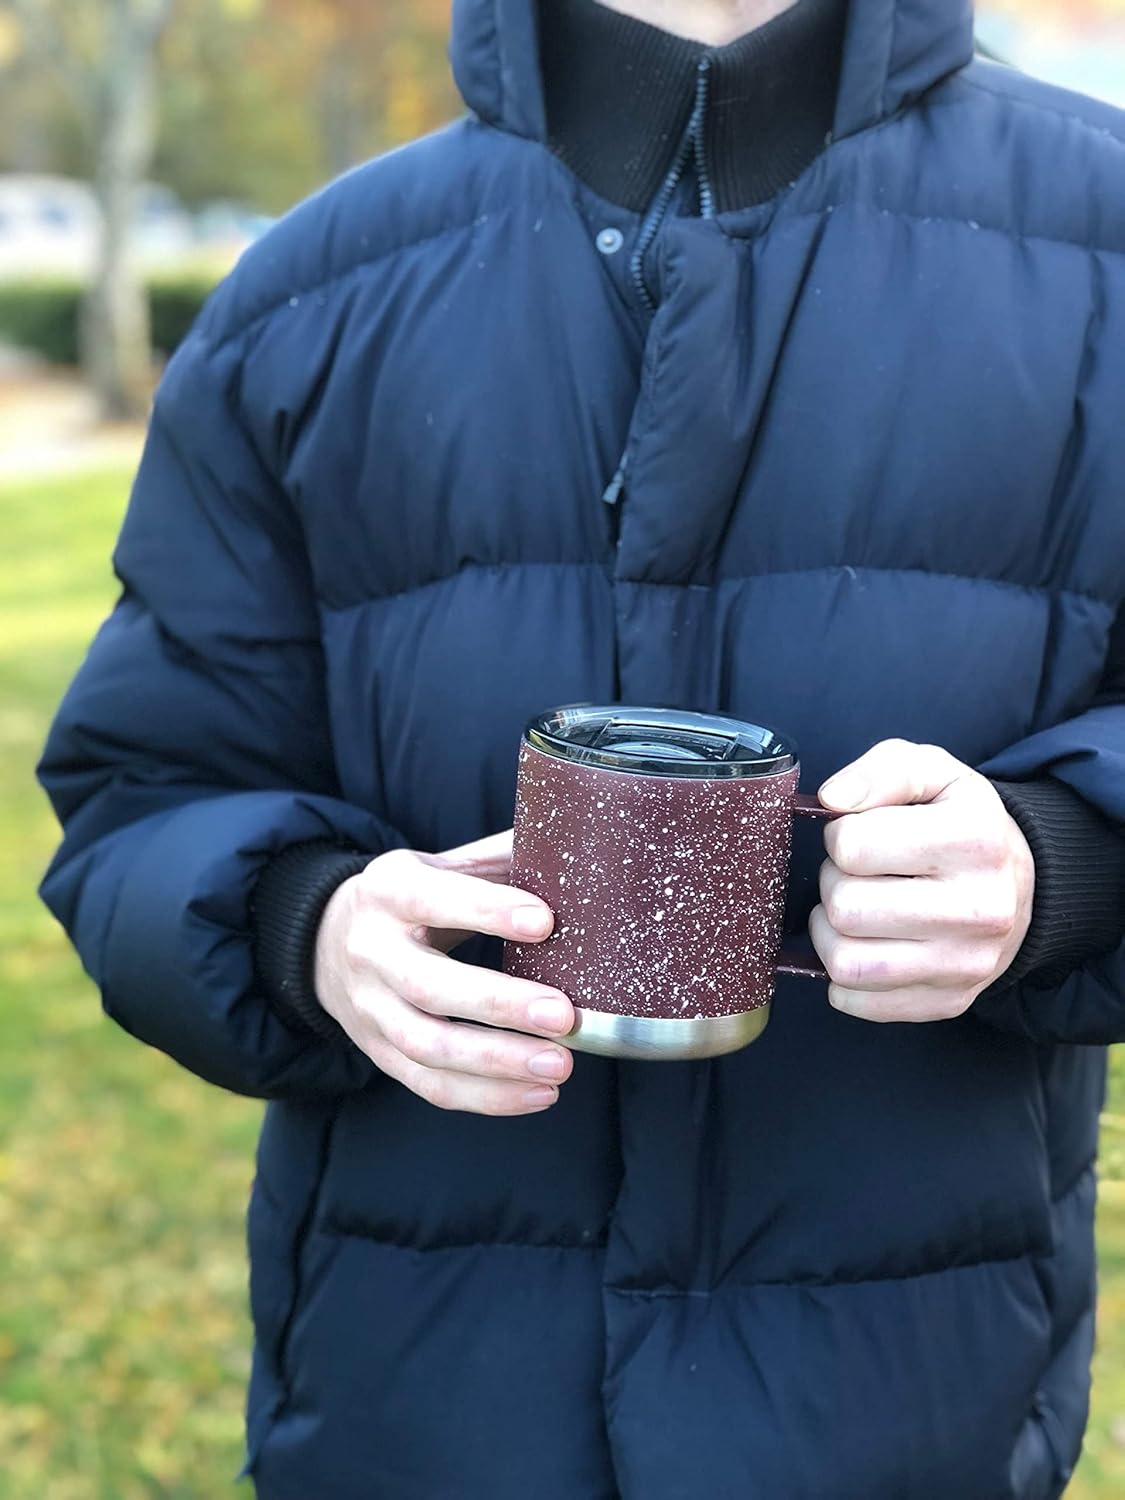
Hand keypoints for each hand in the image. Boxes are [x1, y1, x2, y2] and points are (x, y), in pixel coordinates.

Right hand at [314, 830, 573, 1114]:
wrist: (327, 942)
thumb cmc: (413, 898)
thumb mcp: (441, 864)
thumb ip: (499, 859)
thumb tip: (576, 846)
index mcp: (391, 890)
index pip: (436, 898)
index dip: (488, 911)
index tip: (545, 921)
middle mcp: (372, 950)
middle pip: (429, 985)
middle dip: (499, 1004)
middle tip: (563, 1016)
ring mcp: (371, 1009)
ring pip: (428, 1046)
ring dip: (497, 1063)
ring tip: (559, 1067)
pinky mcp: (379, 1053)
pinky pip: (430, 1084)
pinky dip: (486, 1097)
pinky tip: (539, 1095)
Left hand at [808, 740, 1034, 1021]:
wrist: (1018, 886)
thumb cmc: (960, 823)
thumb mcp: (931, 773)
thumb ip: (881, 771)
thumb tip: (831, 800)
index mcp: (974, 840)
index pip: (851, 847)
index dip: (839, 836)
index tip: (860, 835)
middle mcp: (979, 909)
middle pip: (844, 908)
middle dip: (833, 884)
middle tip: (857, 875)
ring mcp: (965, 965)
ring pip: (844, 963)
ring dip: (831, 933)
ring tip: (855, 909)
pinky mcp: (948, 1002)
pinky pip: (856, 1002)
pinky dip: (842, 977)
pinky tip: (865, 946)